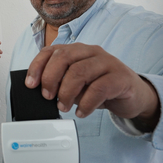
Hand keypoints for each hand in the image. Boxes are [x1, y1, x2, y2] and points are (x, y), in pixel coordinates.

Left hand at [26, 43, 159, 128]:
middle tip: (48, 97)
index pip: (50, 51)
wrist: (132, 95)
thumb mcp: (75, 84)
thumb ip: (60, 83)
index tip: (30, 84)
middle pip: (63, 57)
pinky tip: (82, 112)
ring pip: (79, 71)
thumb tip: (40, 91)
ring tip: (63, 107)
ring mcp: (107, 62)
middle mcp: (90, 51)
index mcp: (76, 50)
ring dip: (66, 93)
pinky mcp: (121, 77)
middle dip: (50, 79)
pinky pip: (99, 88)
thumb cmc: (100, 87)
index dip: (37, 66)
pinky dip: (86, 103)